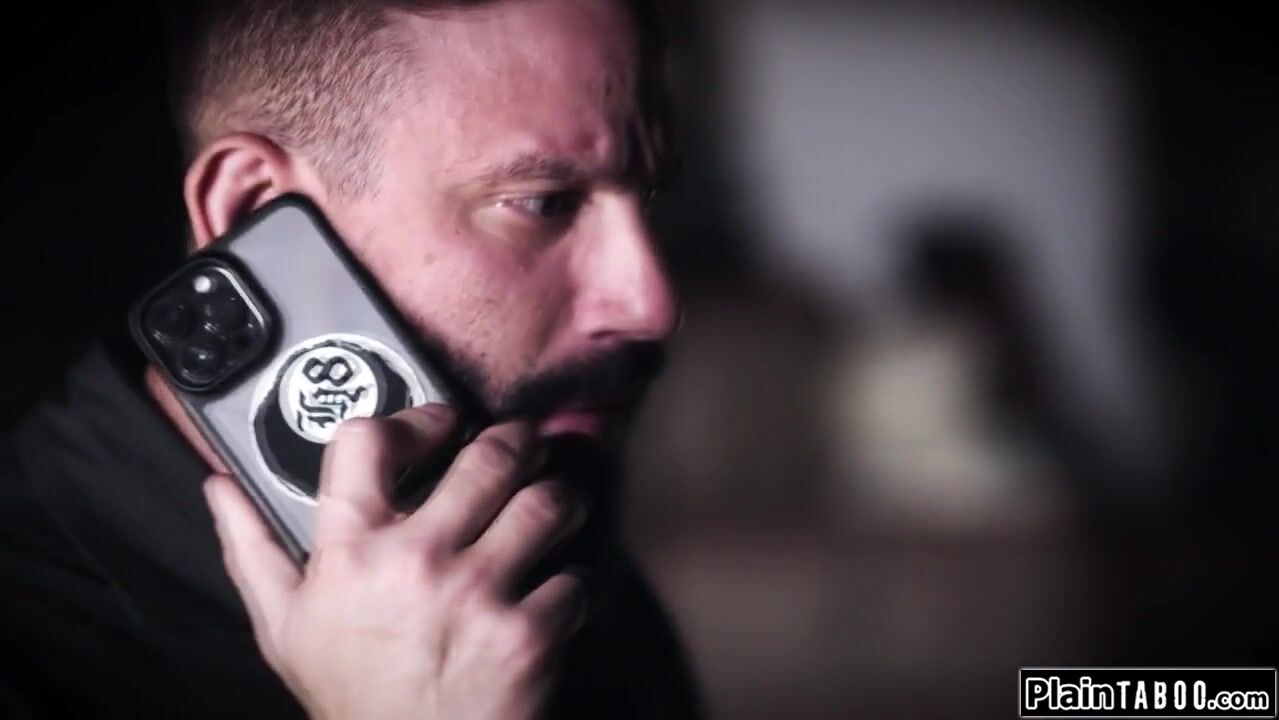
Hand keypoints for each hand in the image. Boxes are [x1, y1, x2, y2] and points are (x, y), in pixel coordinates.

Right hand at [202, 406, 588, 719]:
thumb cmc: (350, 695)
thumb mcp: (283, 627)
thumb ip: (252, 549)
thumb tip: (219, 487)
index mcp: (350, 551)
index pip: (369, 440)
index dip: (418, 417)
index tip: (444, 424)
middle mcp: (415, 561)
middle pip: (490, 457)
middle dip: (518, 446)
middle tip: (525, 452)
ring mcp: (477, 595)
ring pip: (547, 505)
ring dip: (559, 502)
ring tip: (554, 508)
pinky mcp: (528, 634)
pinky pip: (574, 578)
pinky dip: (571, 583)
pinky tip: (553, 592)